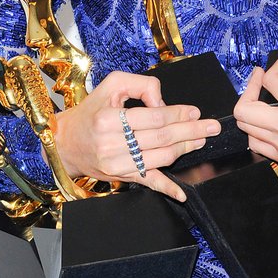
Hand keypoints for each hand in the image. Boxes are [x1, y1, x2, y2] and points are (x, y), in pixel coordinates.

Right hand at [53, 70, 220, 200]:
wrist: (66, 142)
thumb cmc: (91, 111)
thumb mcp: (112, 85)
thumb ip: (142, 85)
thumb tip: (164, 103)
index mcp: (109, 119)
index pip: (154, 117)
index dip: (179, 114)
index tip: (195, 112)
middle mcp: (111, 144)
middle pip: (161, 138)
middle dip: (190, 131)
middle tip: (211, 126)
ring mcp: (116, 164)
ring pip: (160, 158)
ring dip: (185, 149)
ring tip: (201, 139)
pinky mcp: (120, 177)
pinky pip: (147, 182)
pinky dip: (166, 189)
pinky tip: (181, 192)